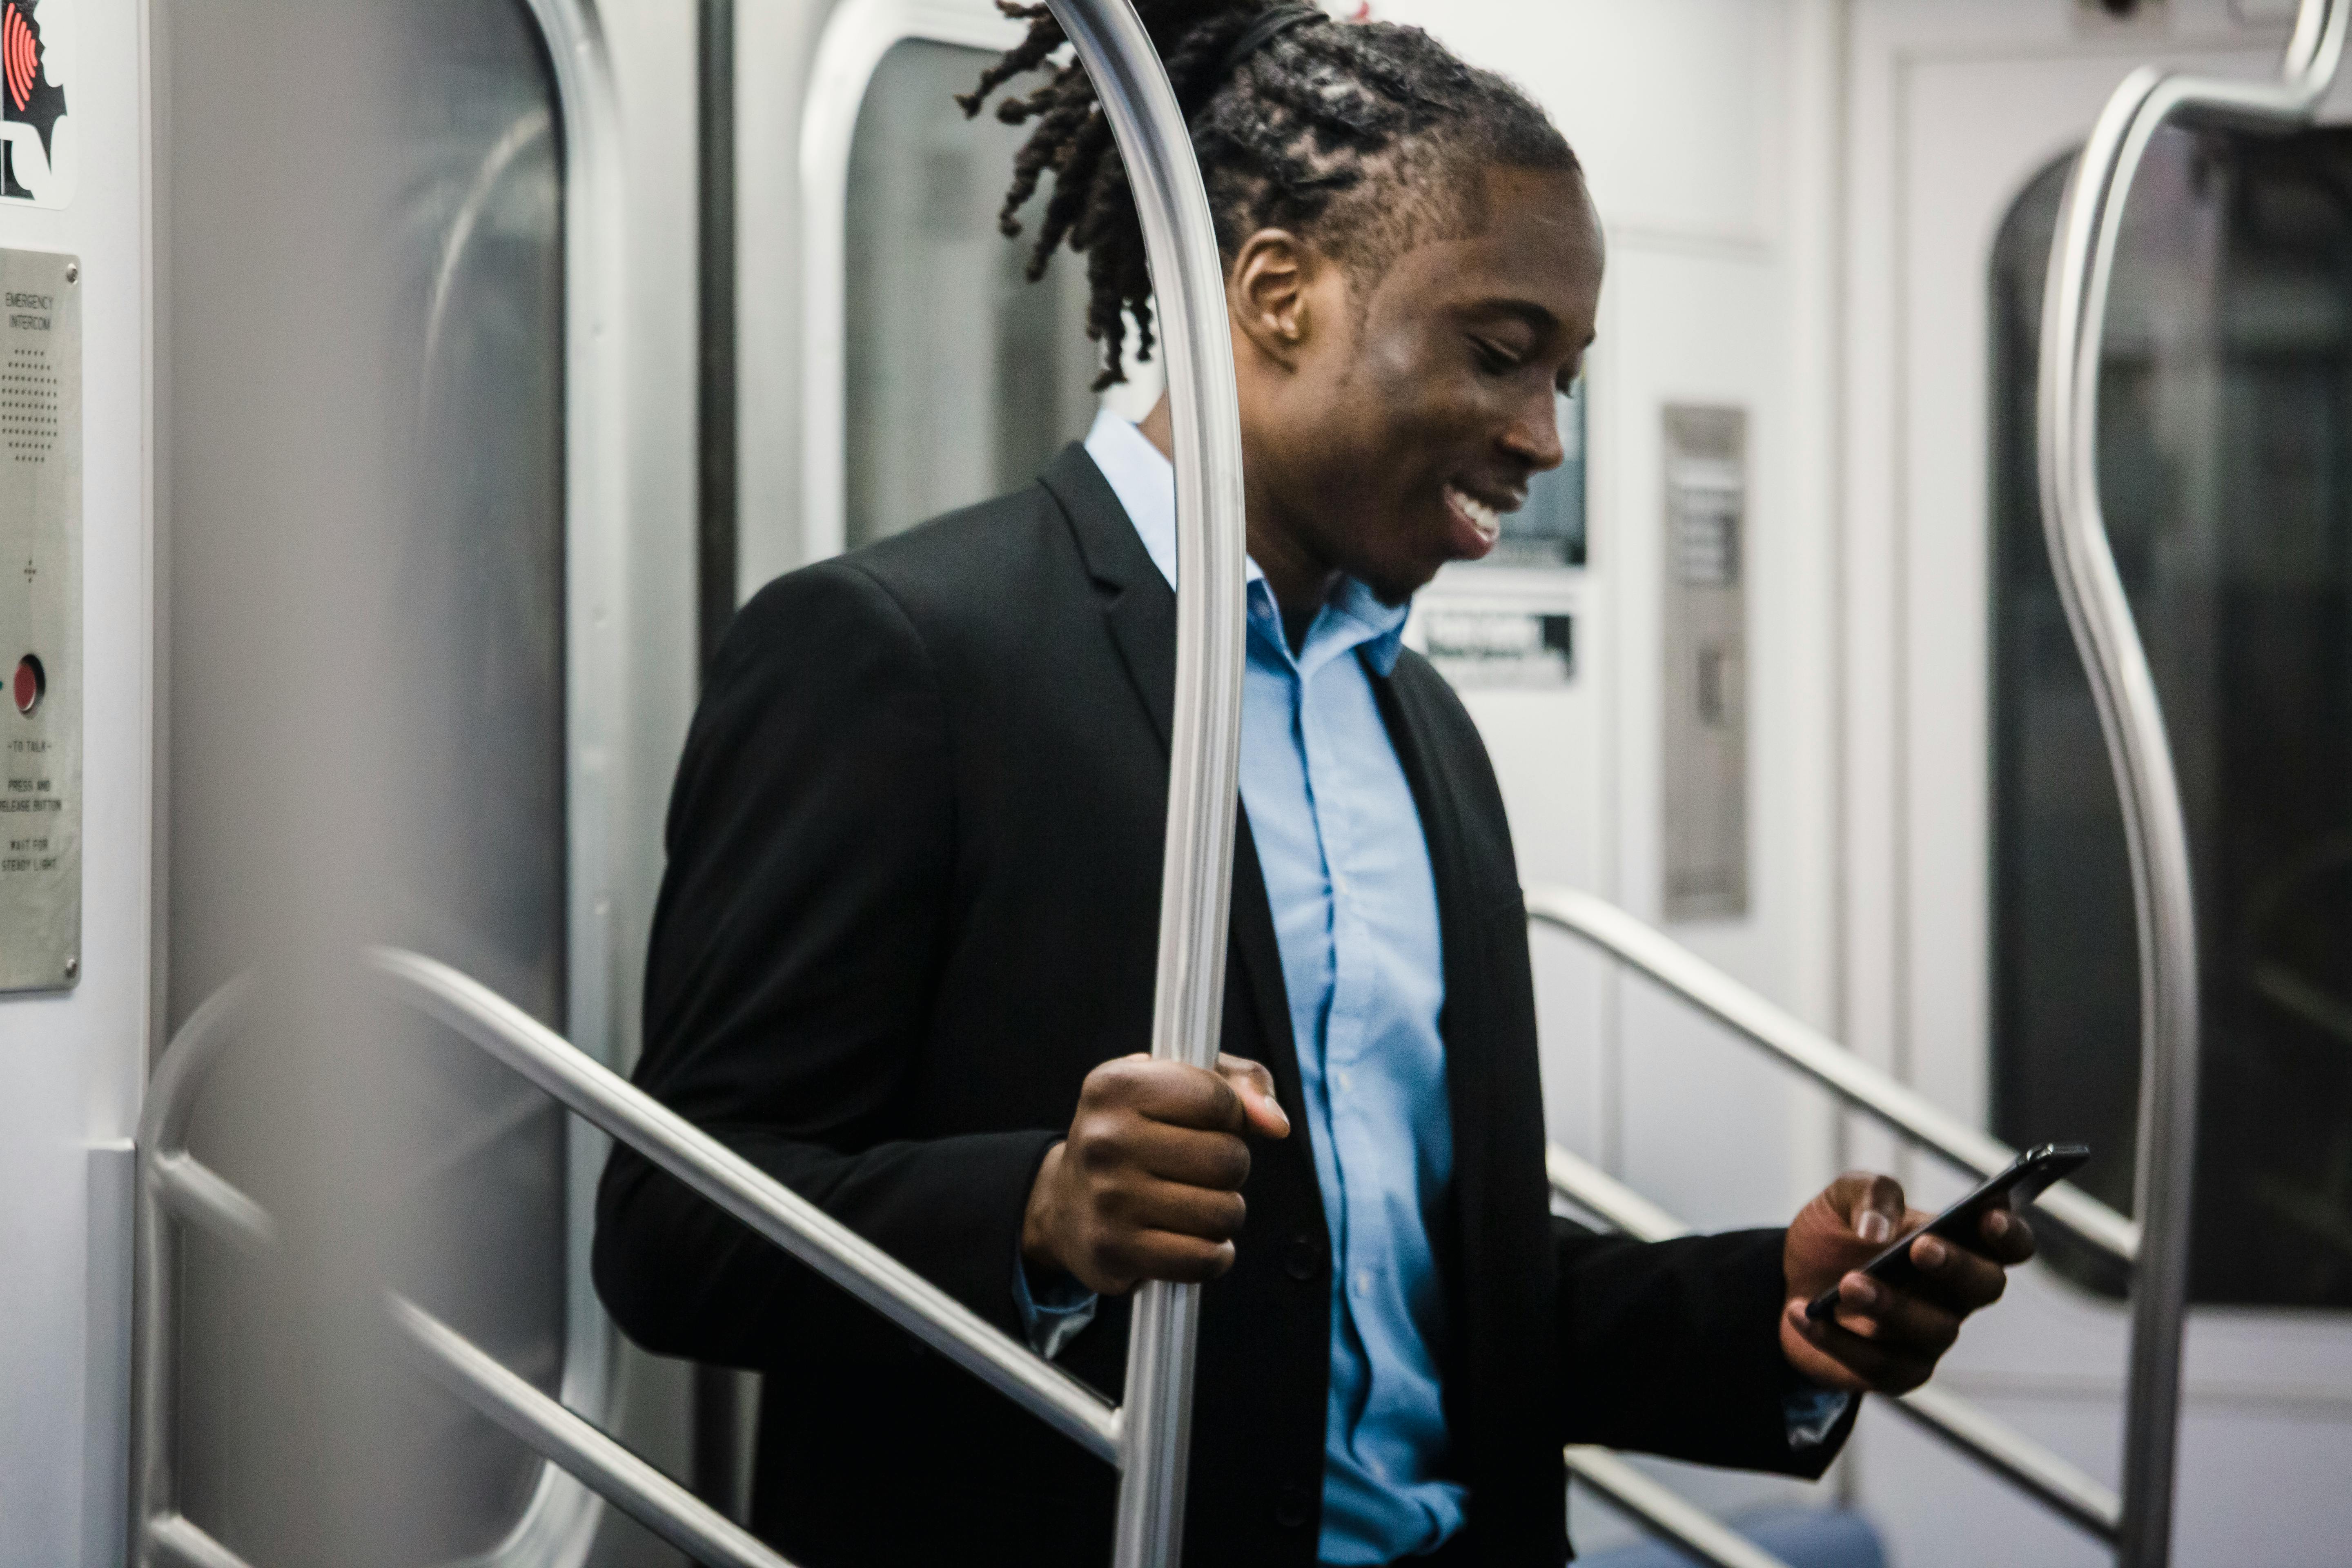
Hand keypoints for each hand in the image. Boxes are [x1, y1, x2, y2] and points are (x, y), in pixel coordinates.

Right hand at [1022, 1053, 1290, 1295]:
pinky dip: (1214, 1254)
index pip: (1218, 1099)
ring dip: (1224, 1212)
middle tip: (1200, 1170)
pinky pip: (1204, 1260)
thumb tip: (1276, 1124)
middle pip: (1228, 1158)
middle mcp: (1105, 1139)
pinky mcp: (1113, 1251)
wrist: (1065, 1203)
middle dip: (1230, 1167)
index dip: (1231, 1115)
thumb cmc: (1137, 1135)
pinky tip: (1194, 1240)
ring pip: (1223, 1212)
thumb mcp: (1178, 1085)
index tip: (1208, 1124)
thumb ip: (1240, 1083)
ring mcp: (1107, 1198)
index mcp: (1116, 1085)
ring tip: (1195, 1203)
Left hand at [1779, 1171, 2036, 1394]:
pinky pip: (1880, 1364)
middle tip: (1920, 1248)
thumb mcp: (1840, 1198)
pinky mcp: (1898, 1371)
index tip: (1988, 1216)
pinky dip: (1838, 1338)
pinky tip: (1803, 1312)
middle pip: (1984, 1287)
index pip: (2008, 1245)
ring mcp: (1931, 1336)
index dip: (2009, 1233)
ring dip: (1891, 1306)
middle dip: (1956, 1267)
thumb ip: (1868, 1194)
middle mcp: (1954, 1294)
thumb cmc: (1833, 1237)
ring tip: (1848, 1284)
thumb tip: (1877, 1229)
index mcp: (1955, 1245)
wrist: (1789, 1282)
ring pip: (1935, 1330)